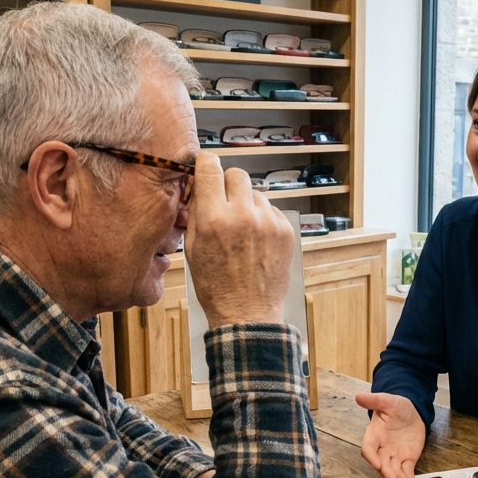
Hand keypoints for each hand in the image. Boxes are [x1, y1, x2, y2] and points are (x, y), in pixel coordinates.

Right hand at [185, 153, 294, 327]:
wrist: (247, 313)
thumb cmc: (215, 285)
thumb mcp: (191, 248)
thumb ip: (196, 212)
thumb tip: (199, 186)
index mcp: (214, 218)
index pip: (211, 167)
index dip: (206, 164)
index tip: (206, 167)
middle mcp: (243, 215)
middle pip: (237, 174)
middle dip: (228, 185)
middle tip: (224, 203)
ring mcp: (268, 222)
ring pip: (255, 192)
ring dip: (247, 204)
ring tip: (242, 231)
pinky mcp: (285, 231)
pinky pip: (271, 210)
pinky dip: (263, 219)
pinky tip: (257, 241)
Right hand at [356, 392, 425, 477]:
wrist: (413, 411)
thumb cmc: (397, 406)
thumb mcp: (386, 401)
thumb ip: (373, 401)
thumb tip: (358, 396)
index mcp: (374, 435)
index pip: (368, 449)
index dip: (371, 457)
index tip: (378, 464)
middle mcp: (383, 447)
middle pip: (381, 462)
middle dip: (386, 470)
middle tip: (392, 477)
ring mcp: (394, 454)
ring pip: (393, 468)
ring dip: (396, 475)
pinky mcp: (407, 458)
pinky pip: (406, 469)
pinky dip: (408, 475)